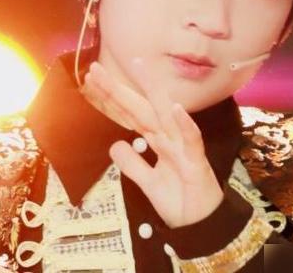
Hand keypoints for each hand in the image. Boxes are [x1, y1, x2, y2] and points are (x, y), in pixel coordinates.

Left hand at [82, 58, 223, 227]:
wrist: (201, 224)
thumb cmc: (180, 200)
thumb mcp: (148, 183)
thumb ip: (133, 164)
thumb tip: (115, 145)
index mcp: (157, 140)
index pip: (130, 115)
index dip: (111, 98)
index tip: (91, 81)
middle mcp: (168, 137)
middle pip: (140, 109)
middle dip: (119, 89)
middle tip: (96, 69)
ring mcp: (182, 147)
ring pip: (165, 115)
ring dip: (153, 92)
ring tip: (139, 68)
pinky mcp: (196, 162)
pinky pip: (191, 140)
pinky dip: (184, 124)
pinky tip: (175, 108)